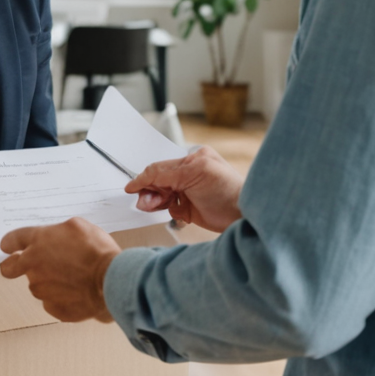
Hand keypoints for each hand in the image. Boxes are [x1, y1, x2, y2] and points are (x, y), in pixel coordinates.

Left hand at [0, 217, 120, 322]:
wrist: (111, 281)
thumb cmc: (97, 251)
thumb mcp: (78, 226)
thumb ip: (58, 232)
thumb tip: (54, 237)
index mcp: (38, 242)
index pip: (13, 240)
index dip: (9, 243)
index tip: (7, 247)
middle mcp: (33, 267)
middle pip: (9, 268)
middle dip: (11, 266)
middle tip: (18, 266)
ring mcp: (42, 290)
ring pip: (37, 285)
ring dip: (49, 281)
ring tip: (72, 277)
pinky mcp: (54, 308)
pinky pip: (53, 302)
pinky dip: (62, 298)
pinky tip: (77, 292)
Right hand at [125, 146, 244, 231]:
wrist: (243, 216)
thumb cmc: (228, 190)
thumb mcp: (195, 173)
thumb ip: (167, 173)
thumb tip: (143, 178)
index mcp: (192, 159)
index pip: (160, 167)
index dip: (144, 178)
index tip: (131, 188)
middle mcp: (188, 174)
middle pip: (157, 181)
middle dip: (150, 192)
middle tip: (147, 202)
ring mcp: (188, 191)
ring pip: (160, 196)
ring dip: (157, 202)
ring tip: (160, 206)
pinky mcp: (188, 208)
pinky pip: (168, 208)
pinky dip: (168, 210)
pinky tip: (178, 213)